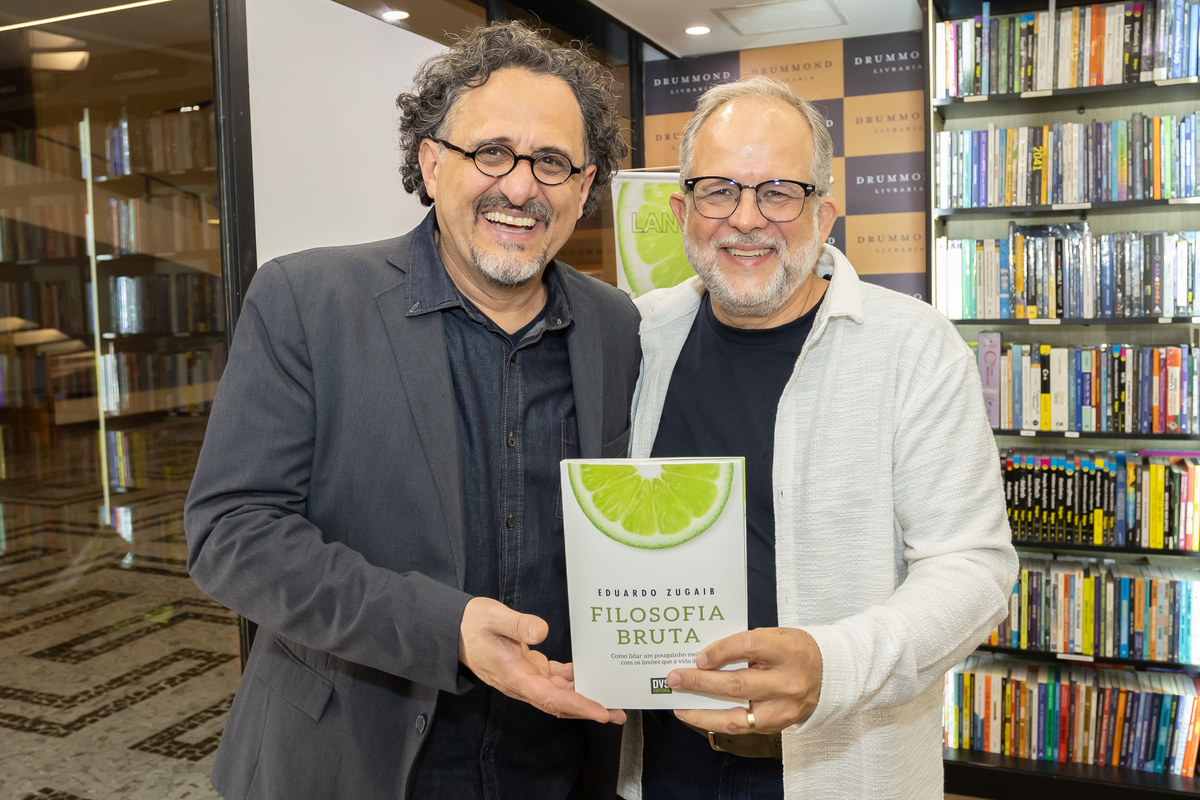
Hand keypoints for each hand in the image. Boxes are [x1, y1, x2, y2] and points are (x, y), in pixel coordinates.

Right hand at [458, 597, 625, 723]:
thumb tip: (542, 632)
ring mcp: (527, 677)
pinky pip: (555, 679)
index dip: (576, 706)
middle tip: (619, 713)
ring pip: (560, 694)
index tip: (600, 712)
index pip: (550, 698)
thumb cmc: (474, 624)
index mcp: (515, 676)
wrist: (457, 630)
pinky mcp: (530, 669)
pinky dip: (573, 679)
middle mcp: (523, 683)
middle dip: (589, 709)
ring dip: (585, 697)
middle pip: (560, 703)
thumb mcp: (493, 618)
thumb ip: (517, 626)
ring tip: (612, 697)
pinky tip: (590, 673)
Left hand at [669, 628, 821, 734]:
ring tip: (679, 704)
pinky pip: (741, 727)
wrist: (829, 675)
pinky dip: (715, 722)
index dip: (721, 651)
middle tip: (675, 678)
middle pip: (737, 684)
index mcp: (788, 651)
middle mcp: (788, 682)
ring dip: (702, 711)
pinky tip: (697, 715)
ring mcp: (783, 708)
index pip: (749, 647)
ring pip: (736, 715)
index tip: (699, 656)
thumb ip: (746, 644)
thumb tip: (706, 655)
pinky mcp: (778, 725)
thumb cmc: (794, 650)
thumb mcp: (776, 636)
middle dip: (701, 682)